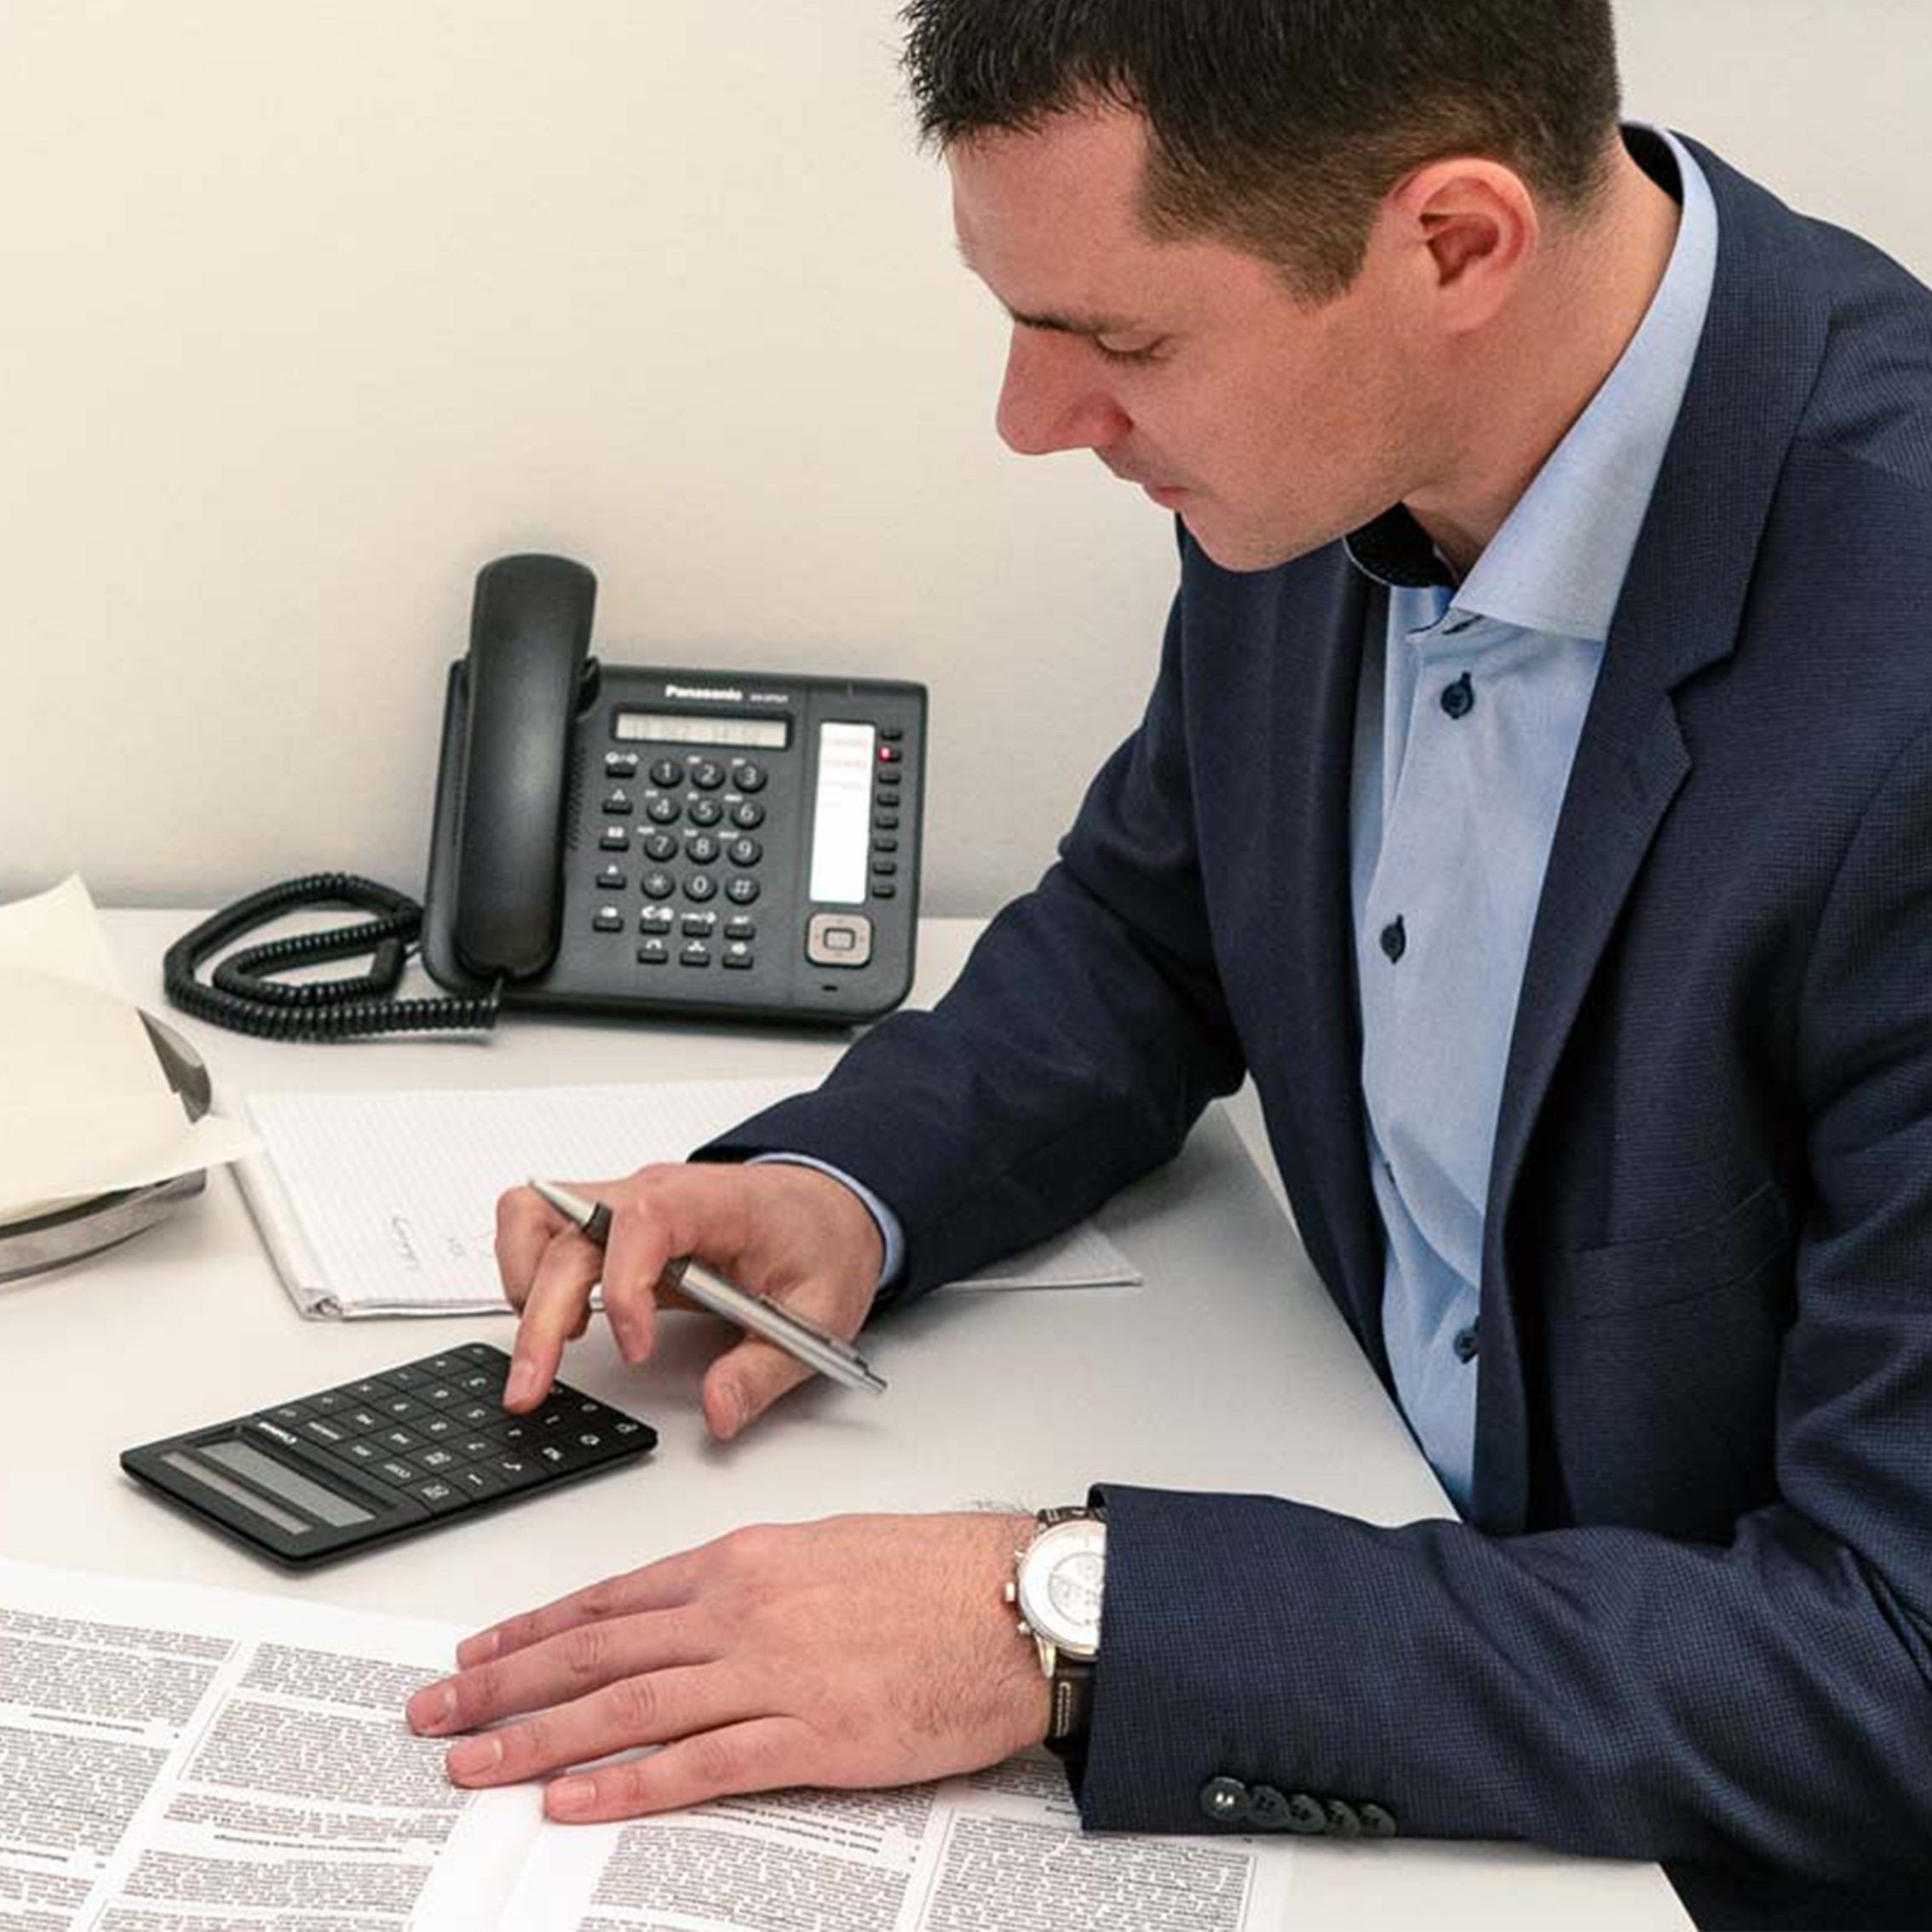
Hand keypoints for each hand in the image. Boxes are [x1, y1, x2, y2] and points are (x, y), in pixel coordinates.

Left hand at [405, 1512, 1050, 1818]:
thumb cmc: (935, 1573)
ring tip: (476, 1764)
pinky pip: (701, 1765)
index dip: (533, 1630)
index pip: (611, 1598)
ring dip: (540, 1739)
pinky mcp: (813, 1734)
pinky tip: (574, 1802)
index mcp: (745, 1560)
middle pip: (598, 1651)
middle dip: (506, 1685)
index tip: (477, 1654)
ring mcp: (774, 1671)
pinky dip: (629, 1786)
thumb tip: (690, 1612)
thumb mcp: (827, 1550)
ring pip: (629, 1708)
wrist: (1016, 1602)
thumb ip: (752, 1581)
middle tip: (437, 1714)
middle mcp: (742, 1608)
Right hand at [497, 1160, 884, 1438]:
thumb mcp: (822, 1311)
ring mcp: (624, 1203)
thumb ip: (766, 1366)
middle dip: (541, 1312)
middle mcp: (654, 1192)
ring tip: (546, 1348)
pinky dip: (529, 1277)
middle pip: (567, 1229)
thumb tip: (719, 1410)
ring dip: (523, 1285)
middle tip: (533, 1386)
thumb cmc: (818, 1241)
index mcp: (711, 1203)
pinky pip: (540, 1229)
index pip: (642, 1219)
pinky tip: (561, 1324)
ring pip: (534, 1218)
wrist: (822, 1207)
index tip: (637, 1349)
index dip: (625, 1285)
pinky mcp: (608, 1225)